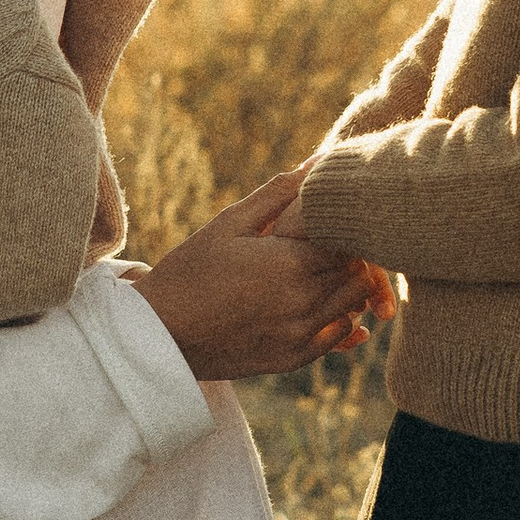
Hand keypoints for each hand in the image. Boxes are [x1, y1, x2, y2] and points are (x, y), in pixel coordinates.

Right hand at [135, 171, 390, 382]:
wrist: (160, 333)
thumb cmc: (191, 270)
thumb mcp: (230, 223)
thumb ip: (279, 192)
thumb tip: (318, 161)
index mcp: (292, 263)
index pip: (350, 240)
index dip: (343, 226)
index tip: (327, 219)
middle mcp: (305, 301)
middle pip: (358, 272)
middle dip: (351, 255)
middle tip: (327, 242)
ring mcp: (301, 334)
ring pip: (354, 304)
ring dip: (347, 286)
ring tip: (318, 270)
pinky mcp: (294, 358)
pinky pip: (339, 336)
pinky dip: (339, 317)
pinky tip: (316, 301)